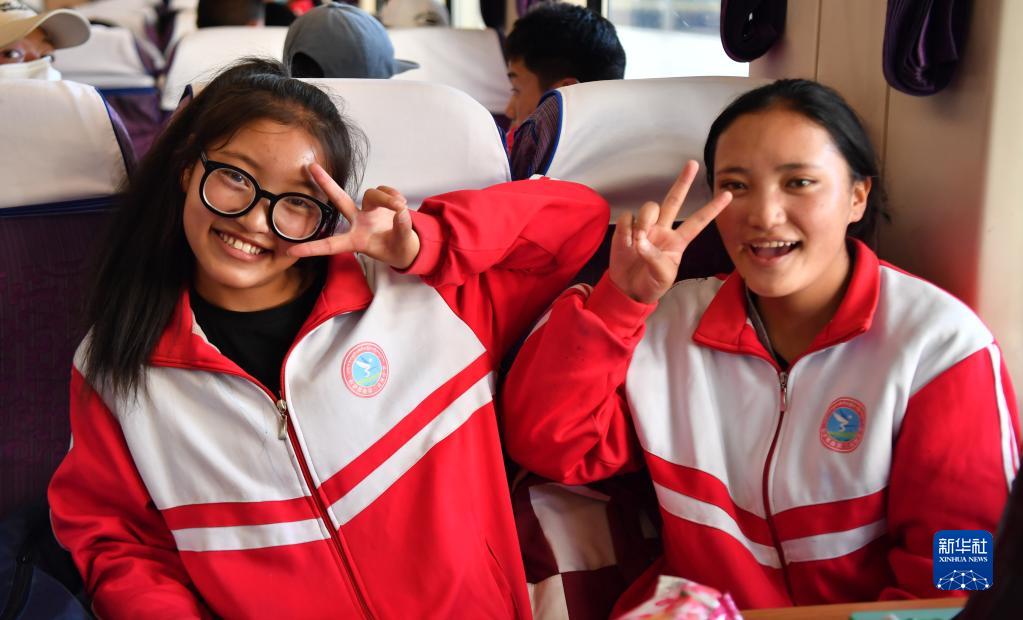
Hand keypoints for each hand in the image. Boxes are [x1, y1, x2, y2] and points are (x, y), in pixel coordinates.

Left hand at [288, 164, 420, 268]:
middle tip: (310, 166)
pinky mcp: (379, 202)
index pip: (332, 245)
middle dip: (326, 183)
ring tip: (400, 207)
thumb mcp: (402, 246)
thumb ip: (402, 230)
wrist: (409, 247)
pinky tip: (401, 204)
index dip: (312, 248)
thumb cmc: (399, 250)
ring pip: (371, 193)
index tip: (291, 251)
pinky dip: (393, 195)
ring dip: (387, 198)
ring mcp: (367, 211)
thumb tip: (401, 212)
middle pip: (340, 200)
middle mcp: (358, 222)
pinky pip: (384, 190)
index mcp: (356, 240)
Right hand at [608, 160, 731, 303]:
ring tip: (638, 241)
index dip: (713, 209)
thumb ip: (655, 259)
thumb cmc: (651, 283)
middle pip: (674, 200)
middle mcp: (663, 229)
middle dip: (683, 181)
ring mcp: (645, 227)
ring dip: (644, 221)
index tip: (728, 194)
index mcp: (678, 241)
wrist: (628, 289)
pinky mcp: (627, 229)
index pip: (698, 222)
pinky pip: (628, 217)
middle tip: (692, 164)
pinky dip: (627, 229)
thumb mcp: (662, 277)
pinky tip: (626, 243)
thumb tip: (642, 241)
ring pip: (649, 207)